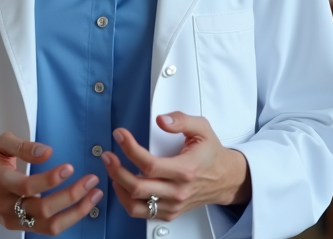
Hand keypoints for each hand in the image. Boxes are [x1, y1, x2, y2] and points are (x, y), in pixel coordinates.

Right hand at [0, 133, 101, 233]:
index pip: (27, 186)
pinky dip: (67, 219)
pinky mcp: (18, 226)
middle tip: (90, 180)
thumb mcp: (0, 143)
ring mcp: (11, 219)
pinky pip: (46, 229)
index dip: (50, 179)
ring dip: (76, 212)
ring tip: (94, 195)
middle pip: (42, 209)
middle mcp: (5, 205)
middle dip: (71, 196)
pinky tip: (81, 205)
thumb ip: (23, 146)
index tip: (69, 168)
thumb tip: (47, 152)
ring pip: (48, 226)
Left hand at [101, 112, 249, 221]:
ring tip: (112, 170)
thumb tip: (161, 120)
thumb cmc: (212, 154)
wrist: (225, 178)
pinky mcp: (169, 212)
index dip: (130, 149)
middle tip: (107, 155)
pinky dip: (127, 201)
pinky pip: (142, 213)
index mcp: (186, 169)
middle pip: (138, 187)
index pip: (150, 164)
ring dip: (118, 187)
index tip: (120, 135)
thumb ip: (182, 120)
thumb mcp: (202, 129)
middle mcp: (178, 190)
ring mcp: (173, 204)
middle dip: (117, 170)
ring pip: (136, 204)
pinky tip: (122, 186)